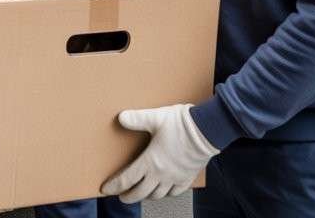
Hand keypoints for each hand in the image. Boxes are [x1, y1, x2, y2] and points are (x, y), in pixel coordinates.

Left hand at [101, 104, 217, 202]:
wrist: (208, 130)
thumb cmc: (183, 124)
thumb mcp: (155, 118)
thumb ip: (137, 119)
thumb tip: (121, 117)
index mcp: (151, 161)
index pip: (127, 179)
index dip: (115, 186)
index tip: (106, 189)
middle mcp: (162, 174)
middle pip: (140, 193)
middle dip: (129, 196)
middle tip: (122, 196)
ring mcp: (175, 177)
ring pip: (158, 195)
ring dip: (147, 196)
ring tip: (141, 193)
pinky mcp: (187, 177)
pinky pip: (175, 192)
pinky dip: (167, 194)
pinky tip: (164, 190)